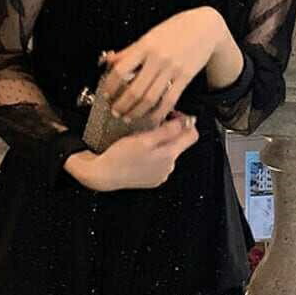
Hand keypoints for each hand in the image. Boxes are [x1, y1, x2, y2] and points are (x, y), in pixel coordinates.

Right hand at [63, 111, 198, 190]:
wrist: (103, 175)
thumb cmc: (121, 156)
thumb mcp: (145, 138)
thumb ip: (169, 130)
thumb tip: (189, 121)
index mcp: (170, 155)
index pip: (192, 134)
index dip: (185, 121)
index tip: (171, 115)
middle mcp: (169, 166)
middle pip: (179, 143)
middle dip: (169, 131)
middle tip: (152, 124)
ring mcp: (161, 174)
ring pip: (167, 151)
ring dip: (159, 143)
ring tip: (142, 137)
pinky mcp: (152, 179)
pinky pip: (158, 162)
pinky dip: (152, 154)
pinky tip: (139, 151)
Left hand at [100, 6, 225, 124]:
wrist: (205, 26)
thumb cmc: (176, 29)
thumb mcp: (150, 35)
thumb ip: (130, 51)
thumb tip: (109, 61)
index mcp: (145, 46)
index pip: (121, 70)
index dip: (111, 86)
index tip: (107, 95)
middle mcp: (158, 58)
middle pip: (135, 90)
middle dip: (122, 105)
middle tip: (116, 112)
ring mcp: (172, 69)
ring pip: (150, 98)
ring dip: (137, 112)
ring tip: (128, 117)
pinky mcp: (185, 78)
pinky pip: (169, 100)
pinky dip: (158, 113)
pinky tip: (150, 118)